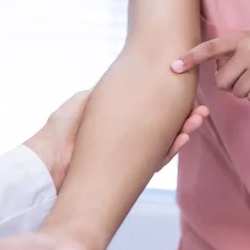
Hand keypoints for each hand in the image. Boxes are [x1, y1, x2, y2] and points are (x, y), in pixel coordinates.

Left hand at [24, 91, 209, 189]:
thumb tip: (125, 78)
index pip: (150, 114)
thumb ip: (104, 93)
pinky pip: (154, 162)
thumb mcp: (84, 102)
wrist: (47, 162)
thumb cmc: (59, 131)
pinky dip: (169, 151)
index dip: (169, 107)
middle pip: (162, 130)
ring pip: (163, 145)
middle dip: (184, 121)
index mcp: (120, 124)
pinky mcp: (127, 172)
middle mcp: (127, 141)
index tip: (185, 94)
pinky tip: (182, 139)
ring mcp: (128, 158)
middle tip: (202, 111)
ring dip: (182, 134)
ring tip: (197, 121)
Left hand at [171, 31, 249, 103]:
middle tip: (249, 78)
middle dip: (231, 86)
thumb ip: (234, 53)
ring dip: (248, 92)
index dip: (191, 58)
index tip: (174, 67)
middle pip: (222, 82)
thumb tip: (214, 70)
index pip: (210, 48)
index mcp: (242, 38)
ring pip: (237, 92)